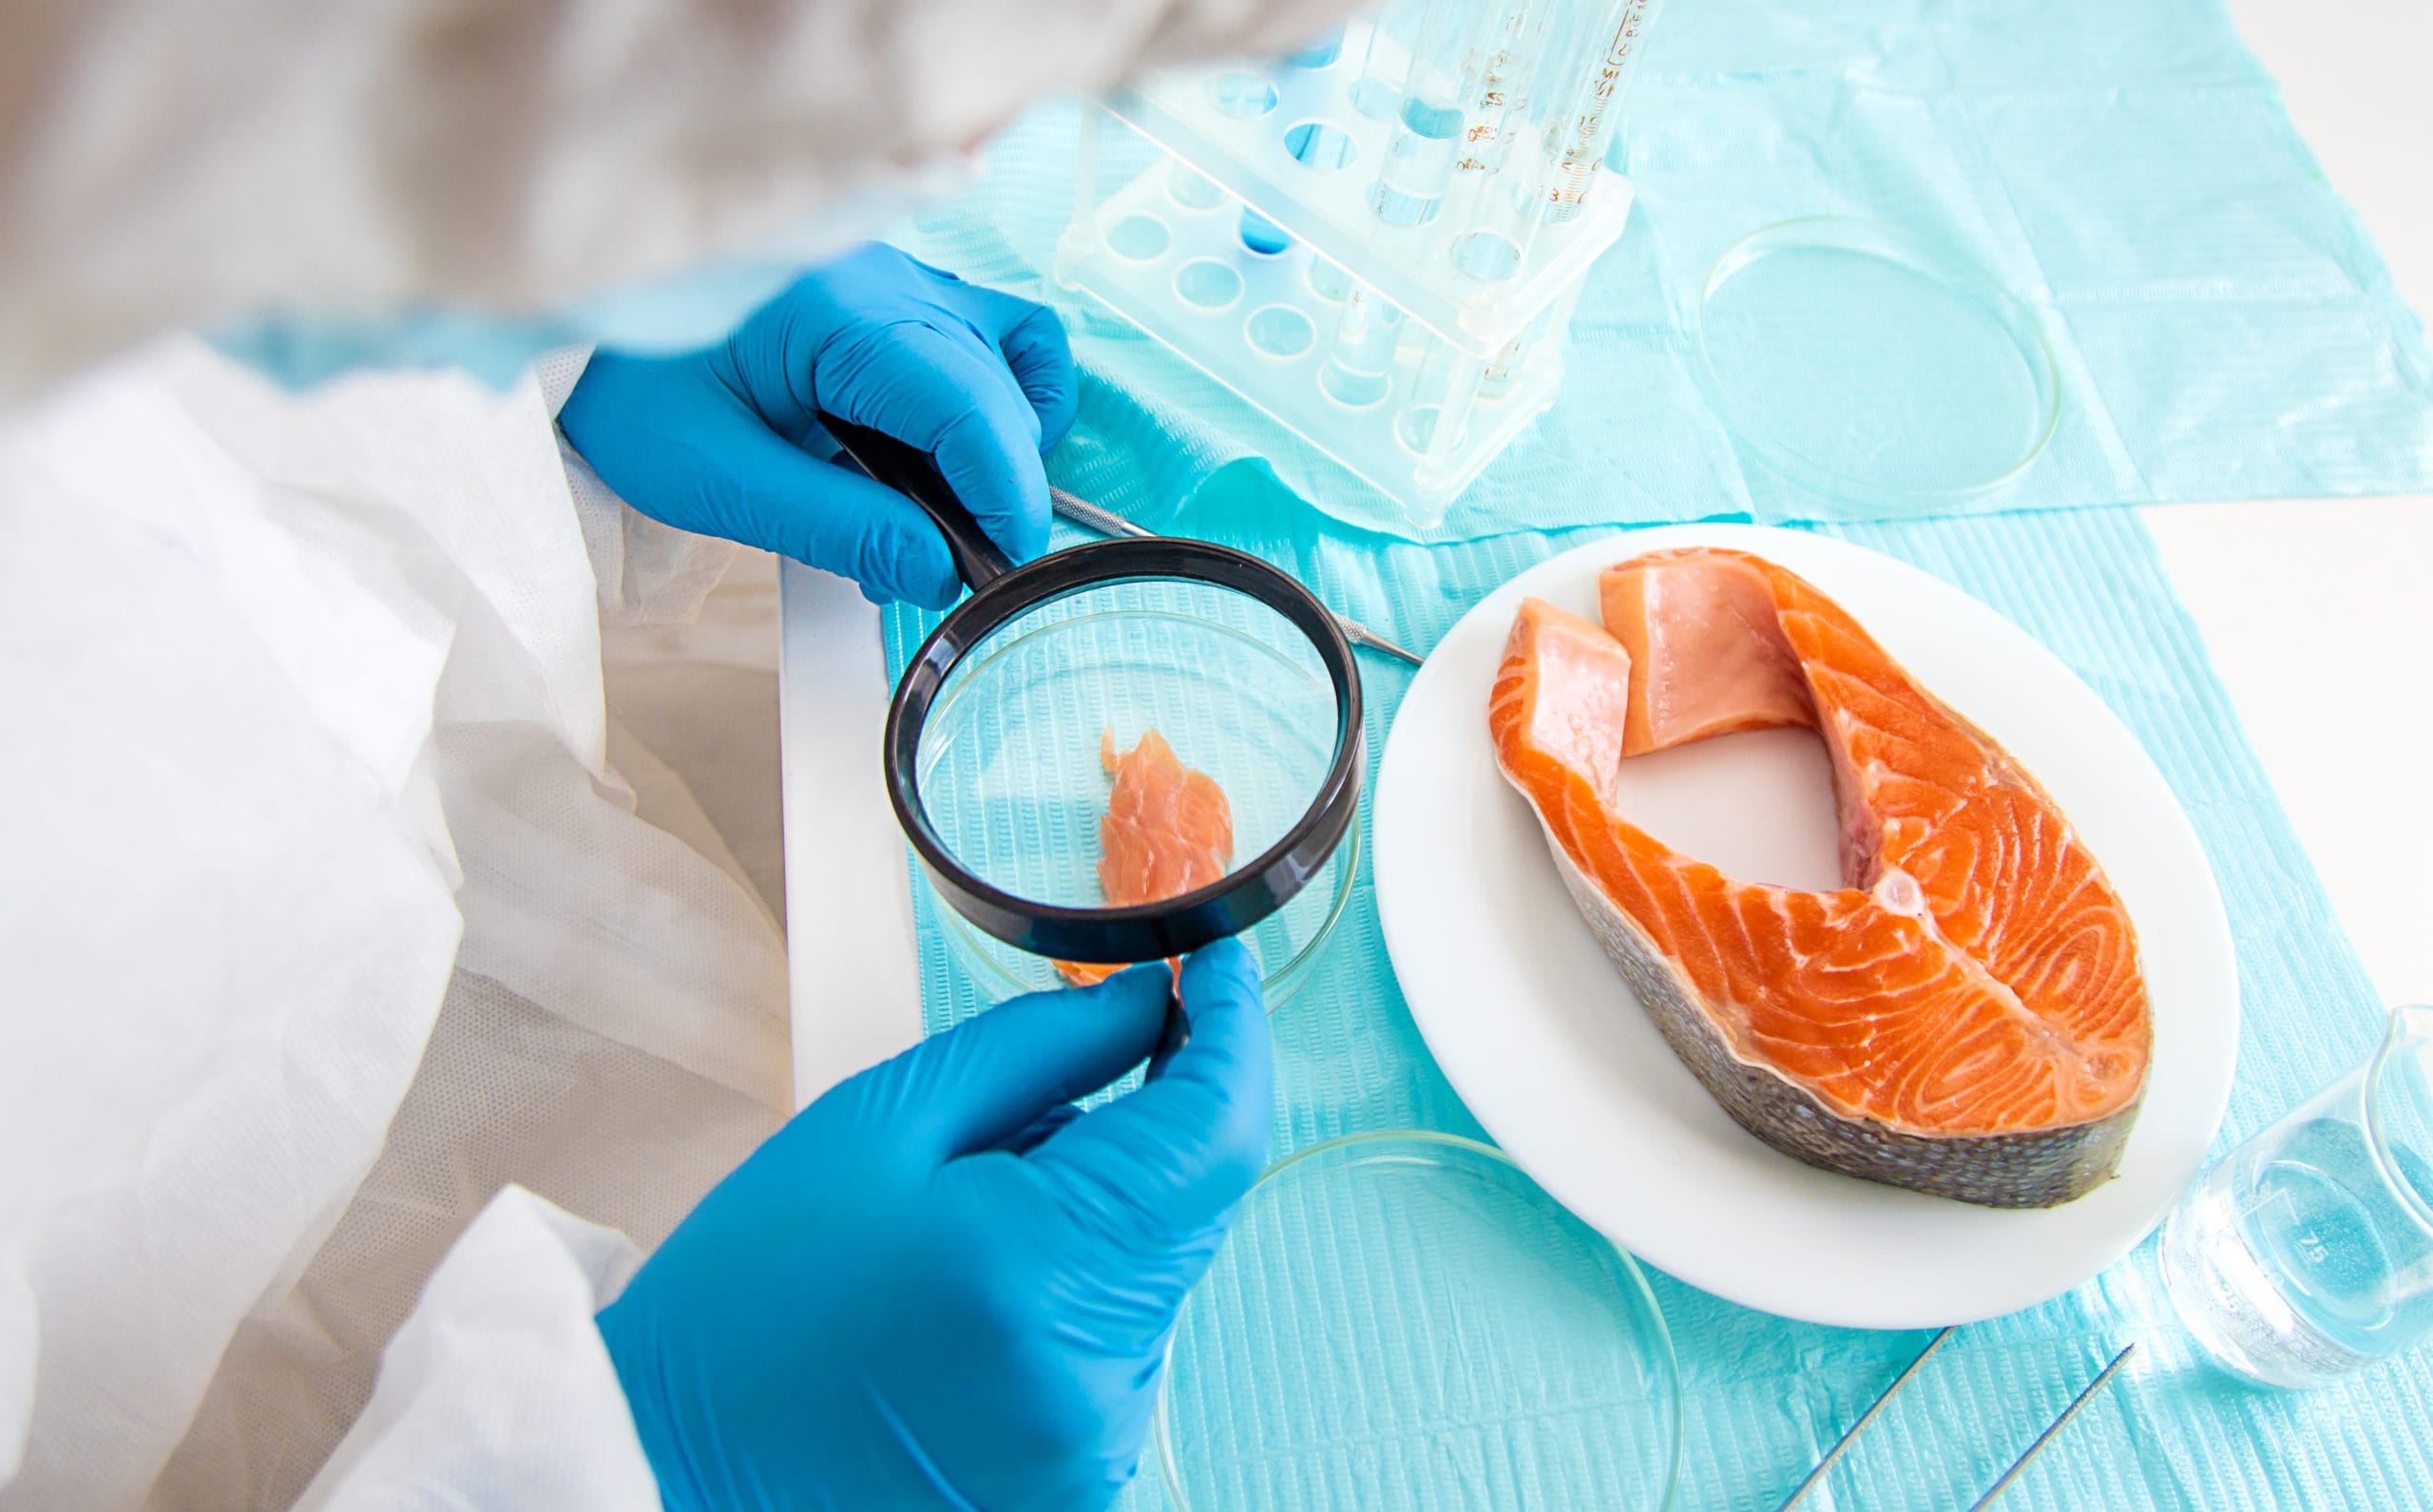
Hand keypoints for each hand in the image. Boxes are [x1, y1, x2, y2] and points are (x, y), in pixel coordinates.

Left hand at [557, 243, 1076, 608]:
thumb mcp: (721, 480)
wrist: (586, 345)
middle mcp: (882, 278)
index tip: (1004, 562)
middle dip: (995, 487)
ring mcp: (899, 278)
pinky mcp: (901, 295)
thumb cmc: (635, 396)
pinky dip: (1005, 391)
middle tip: (951, 566)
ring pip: (1006, 361)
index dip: (1003, 489)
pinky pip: (996, 331)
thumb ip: (838, 525)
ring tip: (941, 513)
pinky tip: (964, 447)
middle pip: (993, 388)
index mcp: (834, 311)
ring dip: (995, 445)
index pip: (965, 401)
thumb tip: (935, 569)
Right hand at [596, 942, 1272, 1510]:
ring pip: (1162, 1267)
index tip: (1224, 969)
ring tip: (968, 1226)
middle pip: (1198, 1197)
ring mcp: (1096, 1439)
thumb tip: (1151, 1002)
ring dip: (1105, 1213)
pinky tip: (983, 1292)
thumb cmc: (749, 1306)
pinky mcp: (1085, 1479)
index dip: (1236, 1030)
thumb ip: (1039, 1049)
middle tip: (1040, 1101)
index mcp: (1038, 1265)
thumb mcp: (879, 1126)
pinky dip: (1080, 1289)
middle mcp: (1092, 1371)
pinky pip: (1126, 1342)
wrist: (673, 1469)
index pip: (1218, 1128)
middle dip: (1149, 1120)